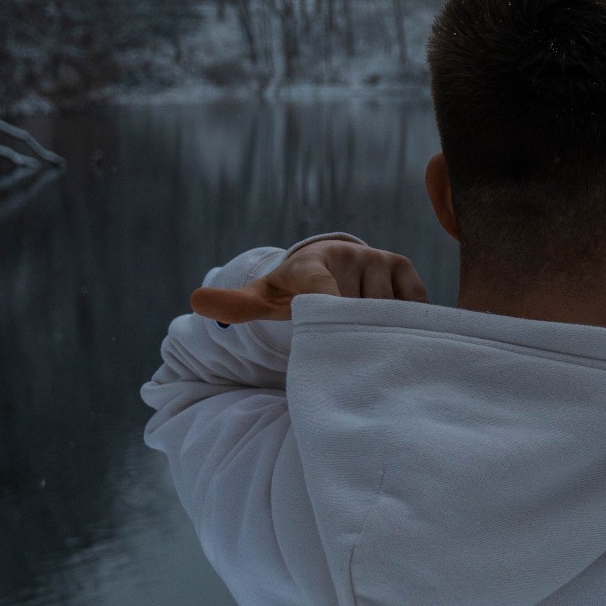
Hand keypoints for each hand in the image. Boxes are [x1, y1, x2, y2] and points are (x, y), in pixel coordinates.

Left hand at [190, 238, 427, 322]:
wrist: (326, 265)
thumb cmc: (292, 291)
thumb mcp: (264, 299)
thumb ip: (234, 305)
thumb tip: (194, 300)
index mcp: (309, 264)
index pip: (320, 288)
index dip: (326, 311)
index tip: (329, 329)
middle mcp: (346, 255)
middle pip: (355, 308)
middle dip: (351, 331)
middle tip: (345, 350)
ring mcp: (376, 259)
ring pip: (385, 307)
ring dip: (377, 330)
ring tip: (364, 344)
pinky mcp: (402, 266)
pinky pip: (411, 301)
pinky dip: (405, 321)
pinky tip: (392, 334)